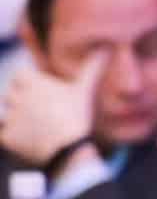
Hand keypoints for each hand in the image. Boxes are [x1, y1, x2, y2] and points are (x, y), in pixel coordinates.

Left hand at [0, 50, 106, 166]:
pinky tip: (33, 144)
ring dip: (19, 122)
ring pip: (8, 116)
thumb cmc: (76, 117)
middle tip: (46, 116)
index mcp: (30, 81)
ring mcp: (9, 116)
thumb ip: (90, 69)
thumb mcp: (83, 91)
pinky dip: (16, 140)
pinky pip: (5, 136)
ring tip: (41, 130)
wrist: (70, 149)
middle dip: (24, 104)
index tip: (44, 97)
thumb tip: (105, 48)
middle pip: (12, 96)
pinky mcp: (5, 136)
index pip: (20, 76)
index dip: (30, 86)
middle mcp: (15, 96)